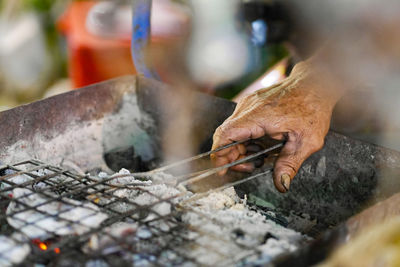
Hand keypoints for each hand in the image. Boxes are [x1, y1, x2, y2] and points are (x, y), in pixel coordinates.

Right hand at [211, 61, 342, 192]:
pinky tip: (259, 148)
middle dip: (230, 156)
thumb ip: (290, 164)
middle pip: (225, 136)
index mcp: (256, 116)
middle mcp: (247, 108)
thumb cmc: (312, 107)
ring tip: (257, 160)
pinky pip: (240, 125)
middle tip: (248, 168)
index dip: (219, 155)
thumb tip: (282, 184)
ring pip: (231, 131)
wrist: (316, 85)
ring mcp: (248, 105)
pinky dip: (245, 140)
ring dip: (239, 149)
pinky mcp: (252, 106)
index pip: (225, 135)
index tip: (221, 170)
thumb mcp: (306, 141)